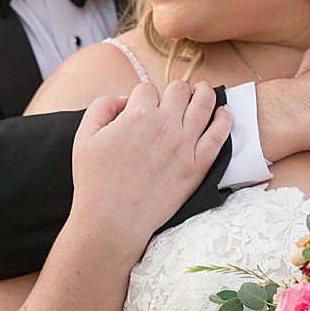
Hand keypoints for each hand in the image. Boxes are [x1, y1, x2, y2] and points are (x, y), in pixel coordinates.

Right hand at [68, 80, 232, 251]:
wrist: (112, 221)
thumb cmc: (95, 182)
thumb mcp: (85, 136)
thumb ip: (102, 107)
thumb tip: (125, 99)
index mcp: (137, 115)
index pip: (147, 89)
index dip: (144, 96)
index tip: (143, 106)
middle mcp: (164, 125)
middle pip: (179, 90)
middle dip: (175, 90)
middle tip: (177, 96)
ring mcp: (184, 145)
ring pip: (203, 104)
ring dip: (204, 93)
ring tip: (203, 91)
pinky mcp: (197, 166)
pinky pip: (218, 135)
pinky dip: (224, 119)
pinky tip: (224, 112)